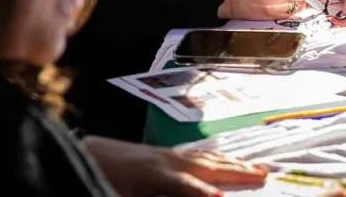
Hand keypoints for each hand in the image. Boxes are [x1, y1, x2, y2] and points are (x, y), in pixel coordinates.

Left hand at [81, 135, 266, 195]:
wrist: (80, 153)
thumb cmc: (97, 178)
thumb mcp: (115, 196)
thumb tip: (187, 191)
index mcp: (153, 175)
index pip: (186, 187)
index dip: (204, 194)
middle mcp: (165, 161)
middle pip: (207, 167)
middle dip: (237, 173)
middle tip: (265, 175)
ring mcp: (165, 154)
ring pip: (206, 159)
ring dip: (232, 164)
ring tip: (256, 167)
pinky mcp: (161, 153)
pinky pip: (197, 154)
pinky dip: (215, 157)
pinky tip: (222, 159)